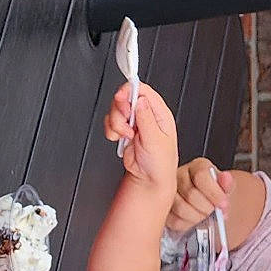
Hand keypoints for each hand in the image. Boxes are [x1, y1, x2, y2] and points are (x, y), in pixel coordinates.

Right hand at [103, 80, 178, 197]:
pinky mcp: (124, 131)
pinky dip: (111, 130)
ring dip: (116, 123)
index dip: (130, 91)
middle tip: (126, 124)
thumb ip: (146, 119)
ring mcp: (134, 123)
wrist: (149, 180)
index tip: (121, 98)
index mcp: (159, 113)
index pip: (144, 91)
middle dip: (121, 110)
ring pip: (117, 110)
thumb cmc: (160, 164)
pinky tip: (119, 139)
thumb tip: (140, 100)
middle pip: (126, 98)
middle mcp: (146, 115)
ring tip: (126, 136)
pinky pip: (111, 123)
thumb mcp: (155, 140)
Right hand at [166, 158, 227, 234]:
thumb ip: (227, 184)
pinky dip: (186, 224)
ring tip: (203, 216)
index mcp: (197, 166)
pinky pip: (173, 220)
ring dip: (196, 217)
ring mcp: (168, 192)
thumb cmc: (215, 195)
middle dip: (206, 208)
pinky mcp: (164, 208)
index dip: (214, 193)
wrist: (209, 205)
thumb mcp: (225, 188)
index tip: (223, 204)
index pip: (201, 176)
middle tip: (212, 212)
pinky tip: (192, 221)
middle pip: (190, 194)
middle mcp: (179, 175)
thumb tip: (226, 178)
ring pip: (180, 208)